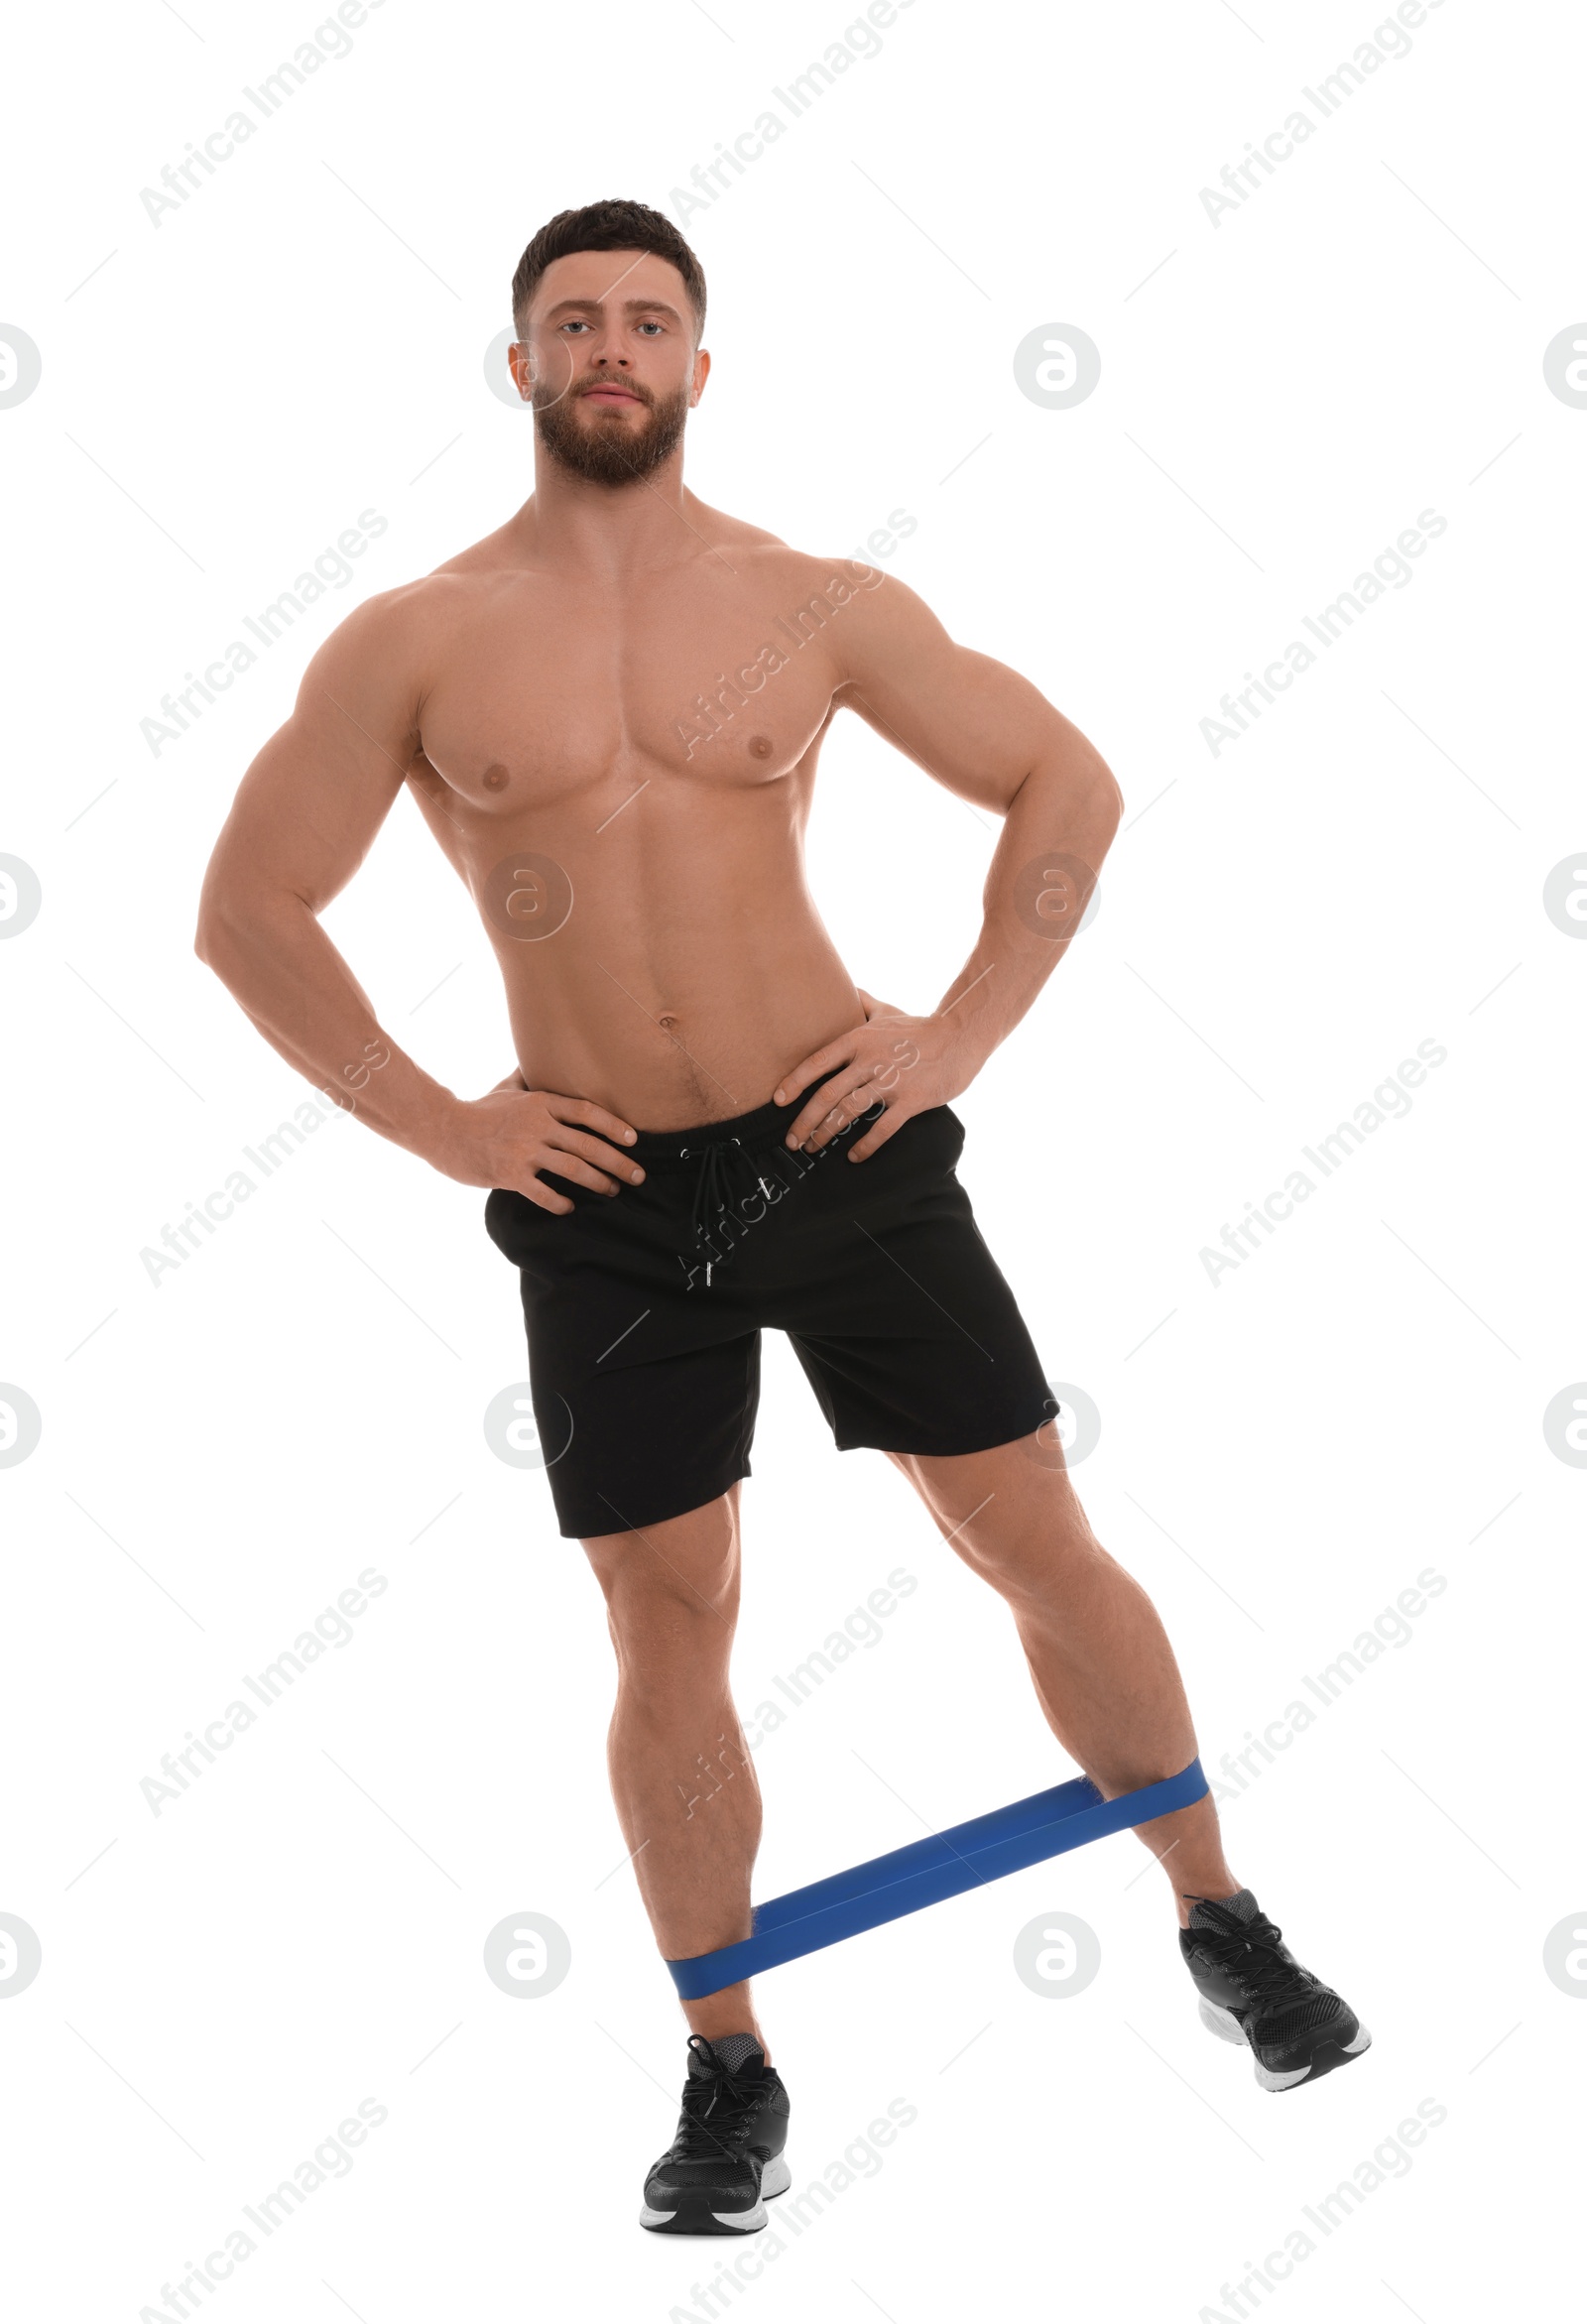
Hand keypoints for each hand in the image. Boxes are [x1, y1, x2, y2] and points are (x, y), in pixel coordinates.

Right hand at [435, 1080, 644, 1211]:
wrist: (443, 1130)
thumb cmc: (478, 1110)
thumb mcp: (506, 1088)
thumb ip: (528, 1077)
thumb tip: (537, 1057)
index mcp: (540, 1103)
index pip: (587, 1112)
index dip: (614, 1126)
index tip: (633, 1140)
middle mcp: (536, 1125)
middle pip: (588, 1144)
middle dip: (618, 1162)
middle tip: (638, 1176)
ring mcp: (523, 1150)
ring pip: (572, 1168)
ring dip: (598, 1182)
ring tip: (612, 1191)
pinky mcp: (509, 1174)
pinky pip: (543, 1193)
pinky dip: (560, 1202)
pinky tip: (570, 1208)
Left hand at [772, 993, 978, 1160]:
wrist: (960, 1037)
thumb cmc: (920, 1027)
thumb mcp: (887, 1011)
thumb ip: (862, 1003)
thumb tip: (846, 989)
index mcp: (859, 1039)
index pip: (817, 1062)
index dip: (794, 1083)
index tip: (778, 1101)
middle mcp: (870, 1060)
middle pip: (827, 1094)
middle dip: (805, 1121)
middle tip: (792, 1140)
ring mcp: (891, 1081)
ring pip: (849, 1111)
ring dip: (826, 1133)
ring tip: (814, 1147)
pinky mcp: (911, 1100)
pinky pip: (883, 1128)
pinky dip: (866, 1145)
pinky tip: (854, 1157)